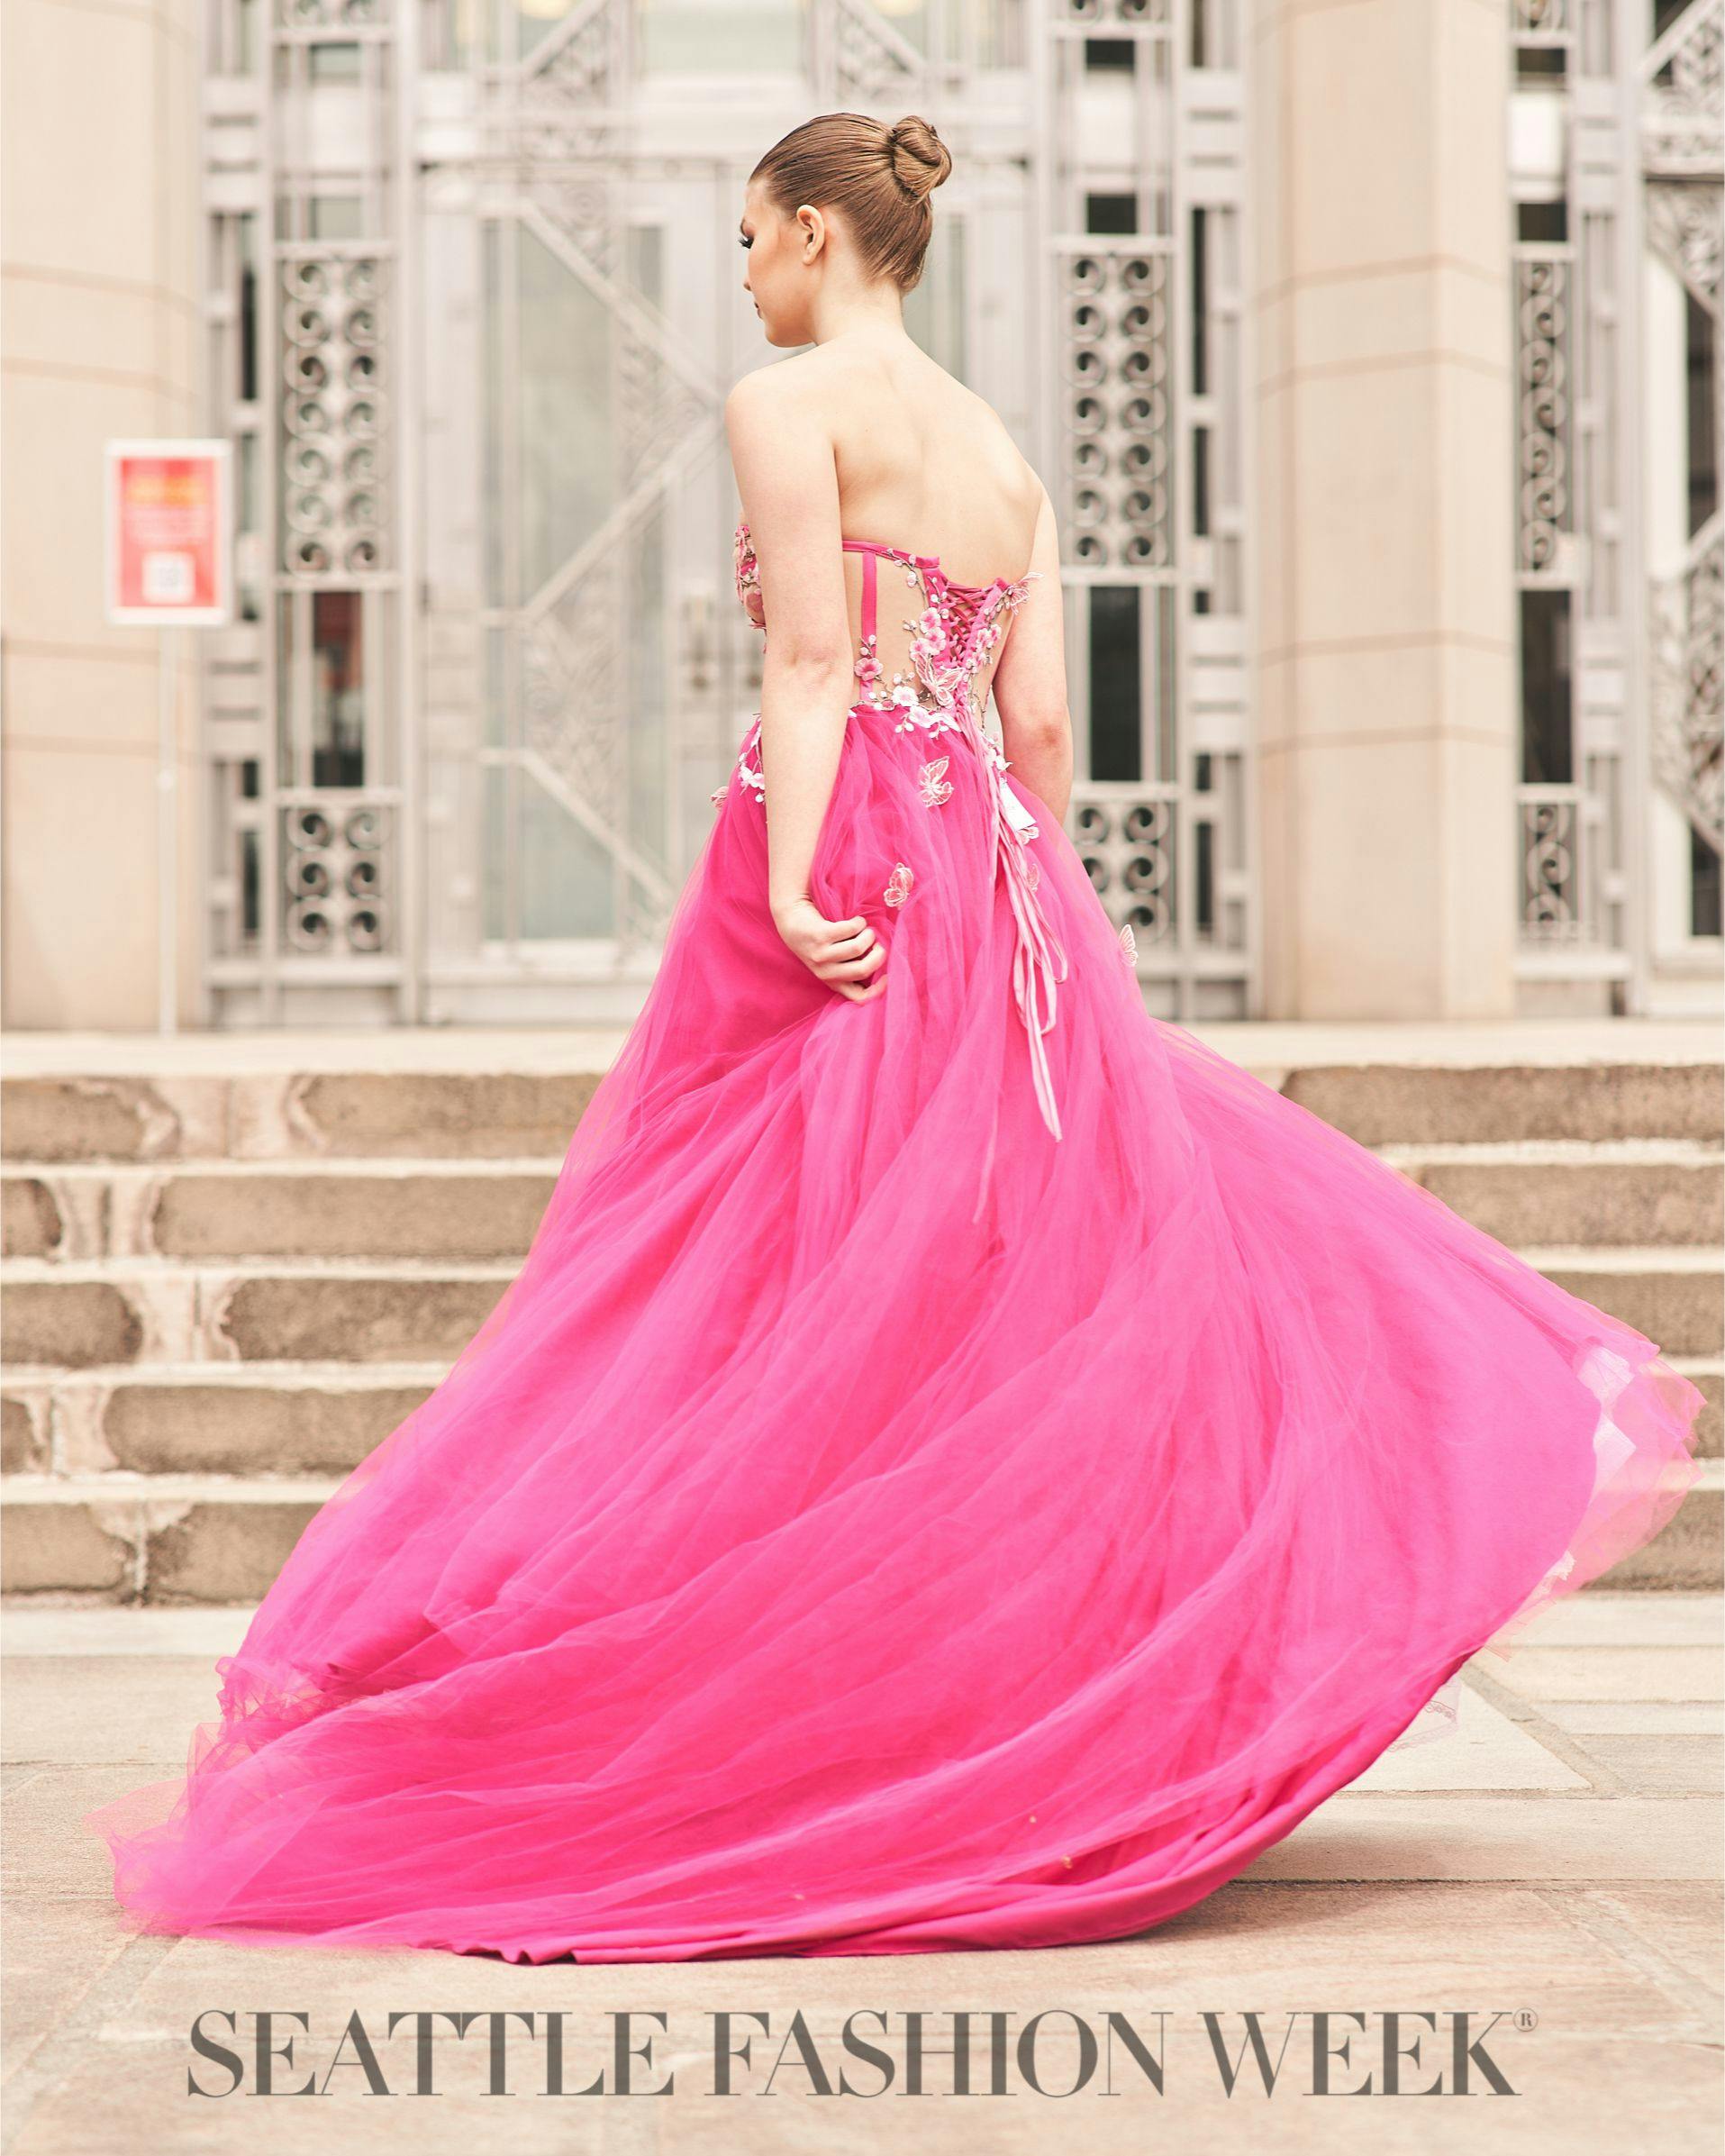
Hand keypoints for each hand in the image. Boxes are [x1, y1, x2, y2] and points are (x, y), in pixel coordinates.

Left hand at [772, 897, 888, 1002]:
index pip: (858, 998)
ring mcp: (821, 955)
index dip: (878, 990)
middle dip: (879, 954)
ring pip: (858, 947)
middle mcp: (825, 972)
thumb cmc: (819, 940)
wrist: (791, 918)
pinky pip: (851, 929)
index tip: (887, 975)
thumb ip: (852, 967)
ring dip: (868, 935)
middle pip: (863, 970)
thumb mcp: (832, 961)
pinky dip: (859, 923)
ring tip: (864, 930)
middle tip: (877, 944)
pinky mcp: (819, 936)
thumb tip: (882, 966)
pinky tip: (855, 921)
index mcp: (832, 981)